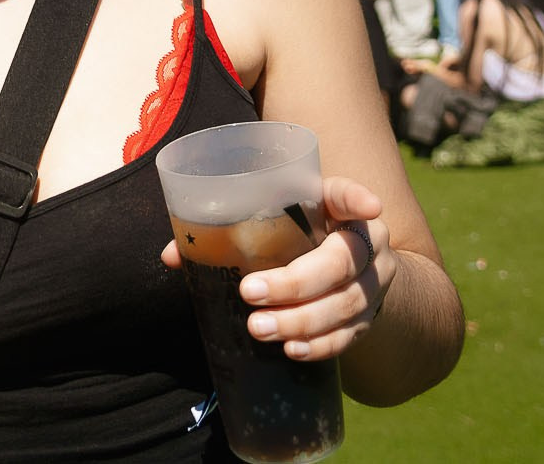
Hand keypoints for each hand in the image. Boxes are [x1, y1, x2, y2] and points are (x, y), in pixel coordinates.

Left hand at [160, 176, 391, 361]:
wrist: (348, 272)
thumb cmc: (295, 238)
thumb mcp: (272, 225)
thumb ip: (225, 232)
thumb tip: (170, 256)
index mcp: (337, 207)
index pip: (348, 195)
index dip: (359, 198)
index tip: (369, 206)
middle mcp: (365, 241)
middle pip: (341, 261)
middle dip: (296, 281)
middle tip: (250, 293)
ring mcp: (373, 281)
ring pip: (347, 302)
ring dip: (302, 319)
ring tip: (260, 328)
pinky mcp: (371, 315)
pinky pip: (351, 334)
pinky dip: (322, 344)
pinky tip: (292, 349)